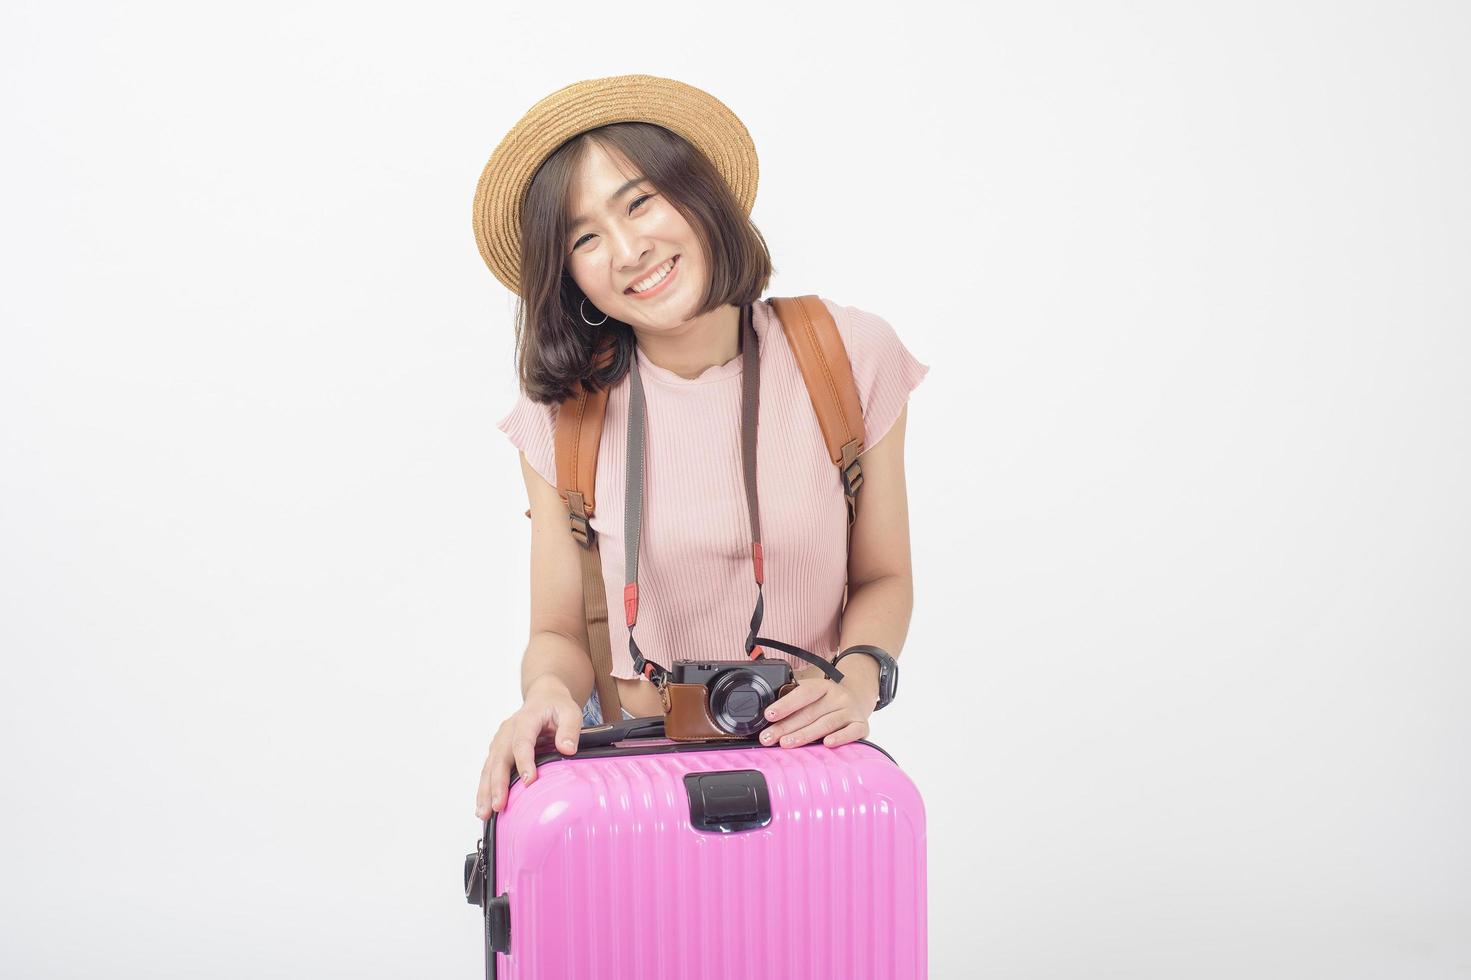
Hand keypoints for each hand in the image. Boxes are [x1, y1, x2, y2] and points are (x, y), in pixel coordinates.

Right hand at [474, 677, 583, 818]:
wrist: (543, 697)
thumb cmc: (556, 706)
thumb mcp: (570, 711)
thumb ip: (569, 729)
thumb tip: (567, 749)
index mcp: (526, 720)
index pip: (522, 742)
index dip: (524, 761)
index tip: (528, 781)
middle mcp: (508, 731)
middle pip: (500, 758)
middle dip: (497, 783)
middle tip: (498, 805)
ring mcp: (500, 741)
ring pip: (489, 767)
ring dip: (485, 790)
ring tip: (484, 813)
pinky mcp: (498, 750)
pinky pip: (488, 770)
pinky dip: (484, 788)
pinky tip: (483, 806)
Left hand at [757, 669, 877, 749]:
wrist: (858, 701)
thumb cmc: (827, 702)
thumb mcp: (813, 695)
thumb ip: (795, 701)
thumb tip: (769, 716)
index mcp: (823, 686)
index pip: (803, 694)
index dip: (785, 704)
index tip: (769, 715)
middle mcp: (838, 697)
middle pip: (810, 713)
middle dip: (786, 726)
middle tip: (769, 737)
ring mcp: (850, 711)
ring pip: (826, 723)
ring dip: (805, 735)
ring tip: (786, 743)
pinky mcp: (861, 726)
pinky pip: (852, 732)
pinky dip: (840, 738)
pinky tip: (826, 744)